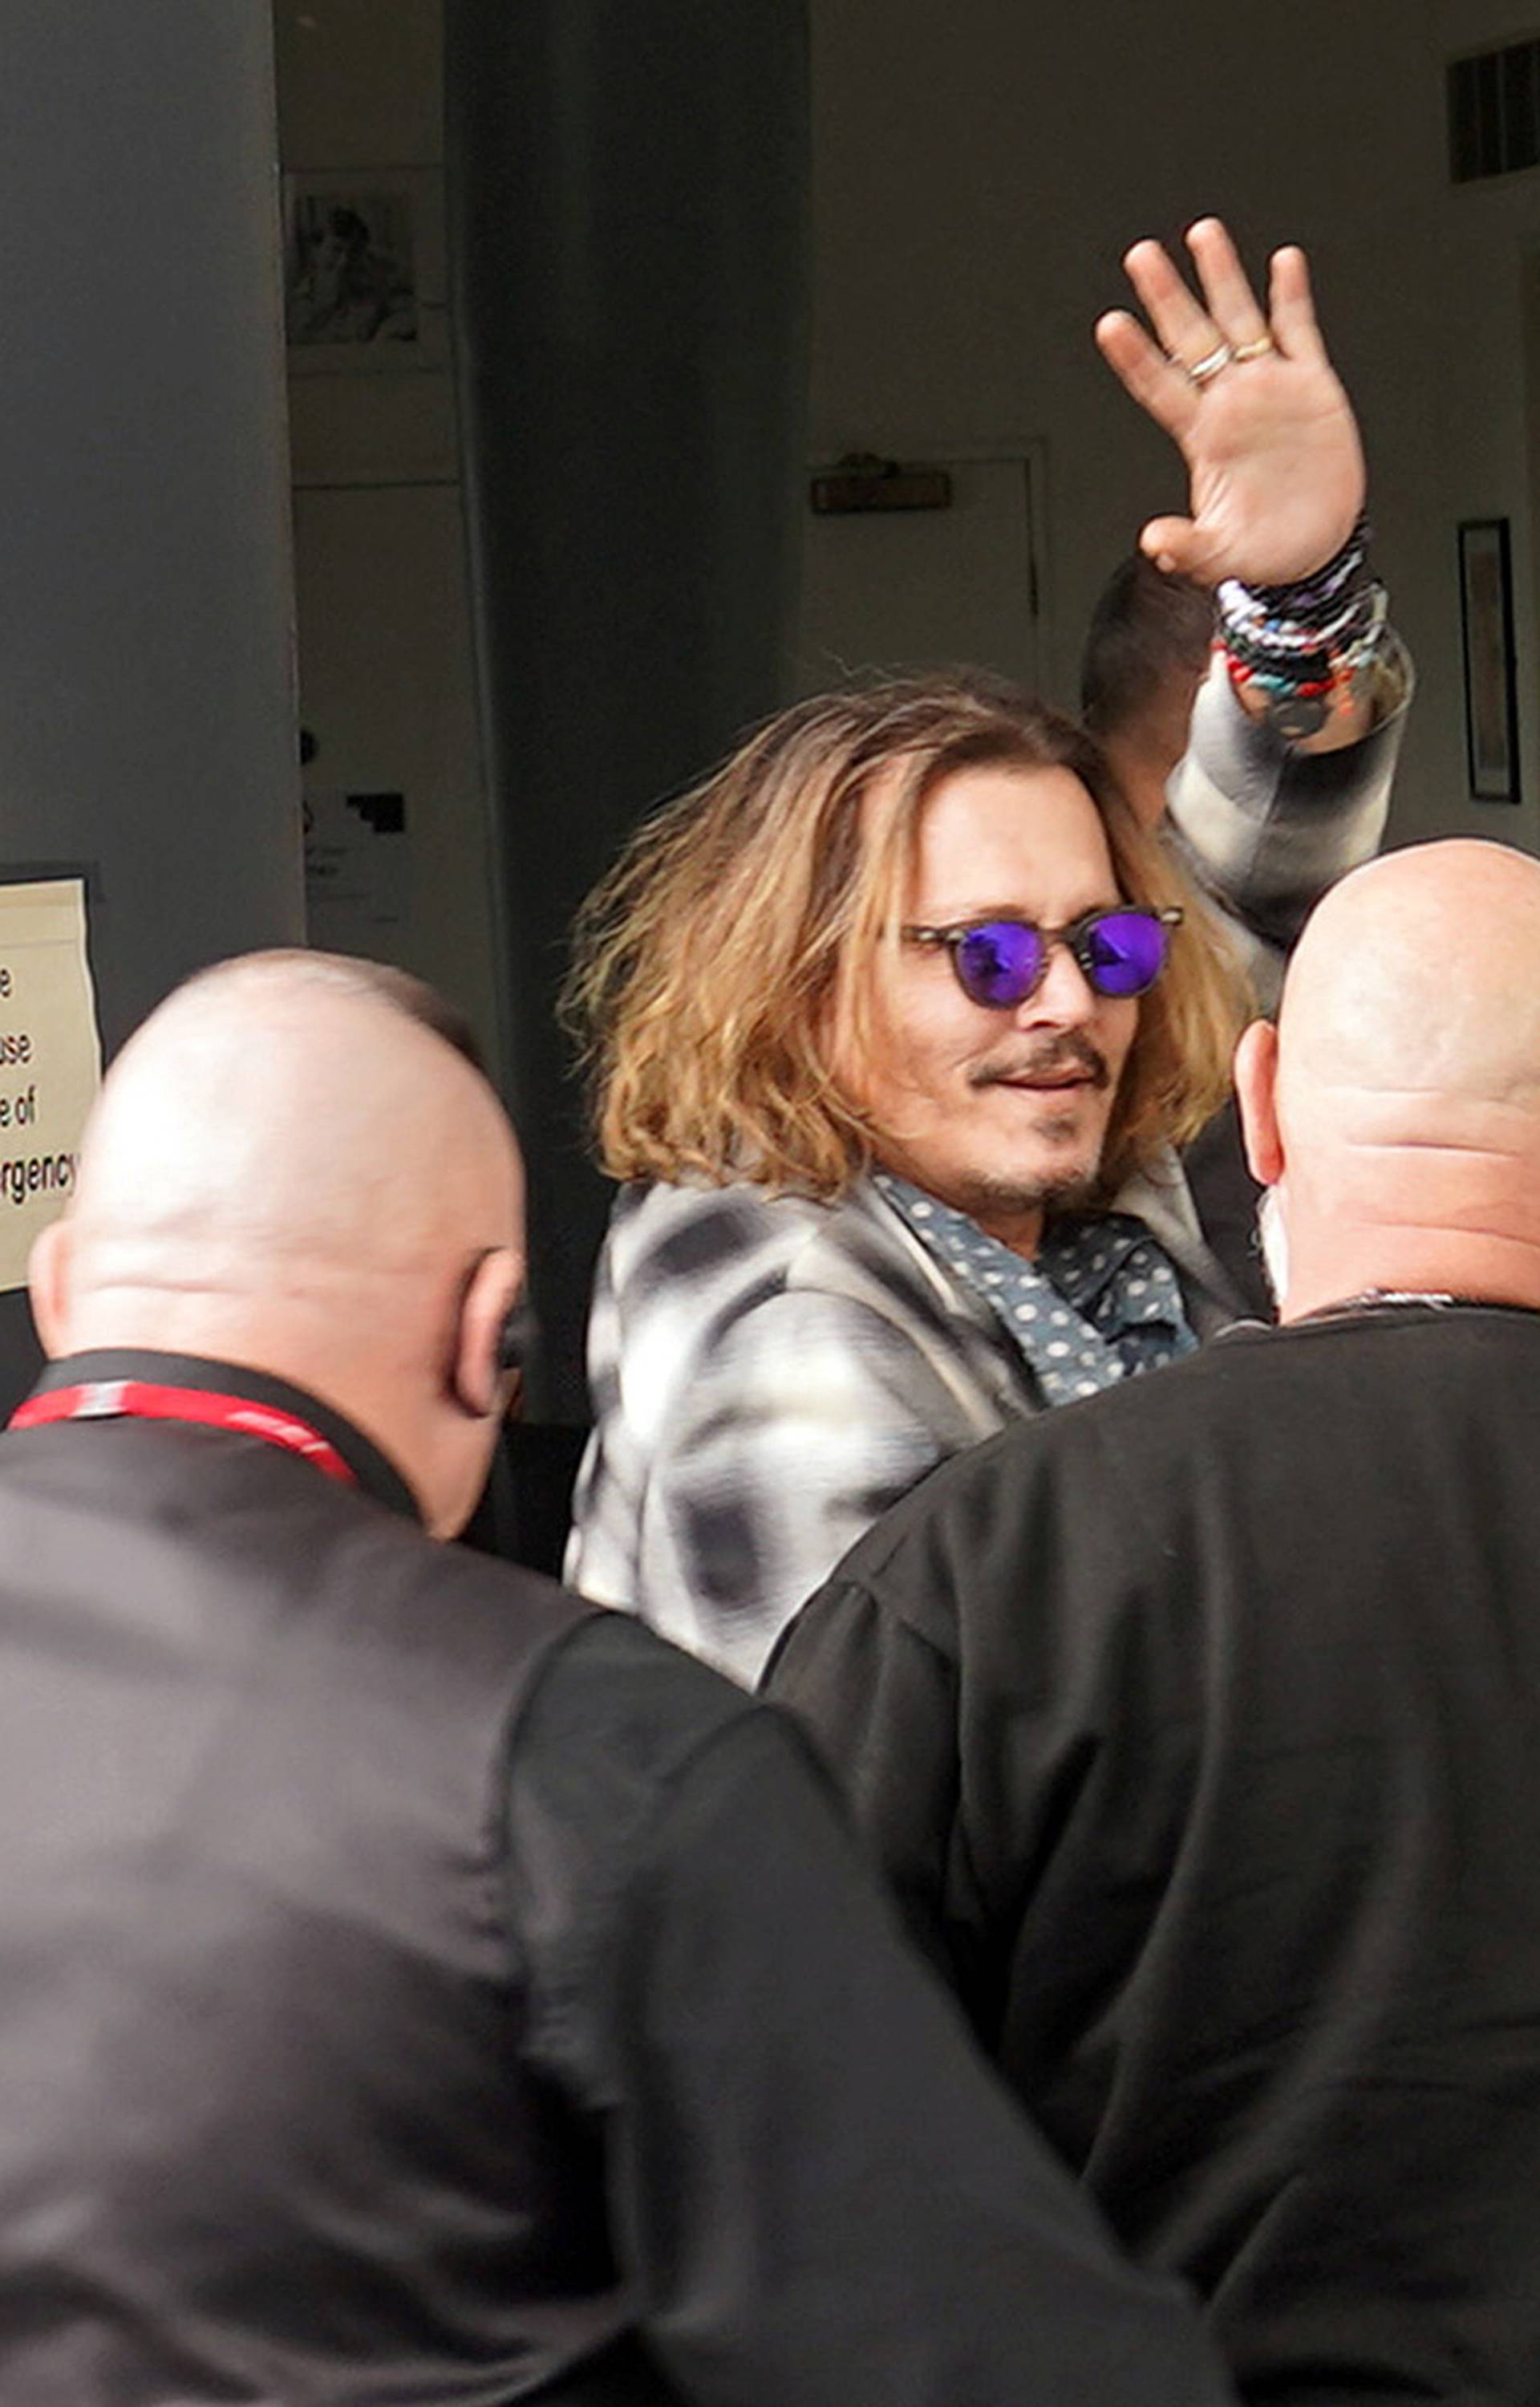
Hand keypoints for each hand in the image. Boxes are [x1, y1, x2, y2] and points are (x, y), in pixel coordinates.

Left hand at [1095, 219, 1364, 587]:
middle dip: (1167, 297)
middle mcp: (1230, 403)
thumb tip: (1153, 542)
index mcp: (1203, 438)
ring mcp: (1269, 388)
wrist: (1318, 547)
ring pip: (1240, 320)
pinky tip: (1283, 262)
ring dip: (1222, 277)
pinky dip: (1292, 297)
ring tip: (1202, 233)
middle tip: (1141, 256)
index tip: (1111, 324)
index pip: (1160, 387)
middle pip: (1192, 339)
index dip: (1136, 357)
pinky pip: (1298, 331)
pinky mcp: (1311, 385)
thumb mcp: (1222, 557)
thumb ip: (1188, 549)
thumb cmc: (1265, 550)